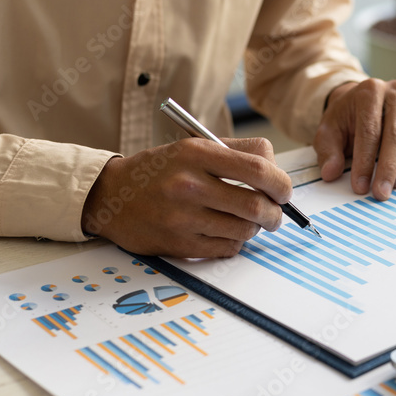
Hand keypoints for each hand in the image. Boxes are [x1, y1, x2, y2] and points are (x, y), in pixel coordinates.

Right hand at [81, 137, 291, 257]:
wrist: (111, 196)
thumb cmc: (161, 171)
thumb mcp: (193, 147)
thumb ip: (236, 153)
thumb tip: (277, 173)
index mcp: (197, 153)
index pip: (258, 168)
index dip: (281, 183)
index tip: (283, 191)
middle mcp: (189, 184)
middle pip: (256, 205)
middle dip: (276, 214)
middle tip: (275, 215)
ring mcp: (183, 216)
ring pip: (245, 230)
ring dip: (255, 229)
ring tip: (247, 222)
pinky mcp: (179, 243)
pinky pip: (227, 248)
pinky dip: (235, 242)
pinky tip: (225, 232)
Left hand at [314, 78, 395, 199]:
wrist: (364, 105)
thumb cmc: (349, 118)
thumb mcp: (329, 131)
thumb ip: (328, 151)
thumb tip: (330, 172)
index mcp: (370, 91)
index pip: (369, 129)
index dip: (365, 161)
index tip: (360, 186)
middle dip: (388, 168)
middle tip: (381, 193)